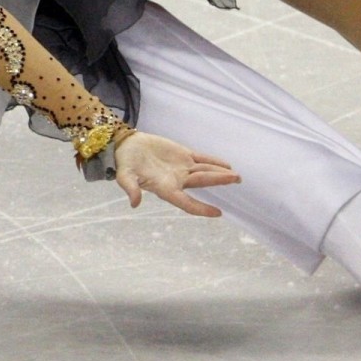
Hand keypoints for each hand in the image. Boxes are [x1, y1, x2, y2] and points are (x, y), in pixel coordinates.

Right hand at [112, 131, 238, 216]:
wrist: (127, 146)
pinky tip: (226, 165)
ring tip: (236, 175)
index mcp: (165, 188)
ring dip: (220, 173)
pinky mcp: (183, 155)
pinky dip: (214, 162)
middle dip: (219, 181)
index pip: (186, 202)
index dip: (201, 209)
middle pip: (202, 182)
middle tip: (236, 179)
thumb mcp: (124, 176)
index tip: (218, 213)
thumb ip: (130, 189)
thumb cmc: (125, 163)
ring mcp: (182, 168)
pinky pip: (201, 159)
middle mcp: (177, 180)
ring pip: (205, 170)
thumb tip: (134, 204)